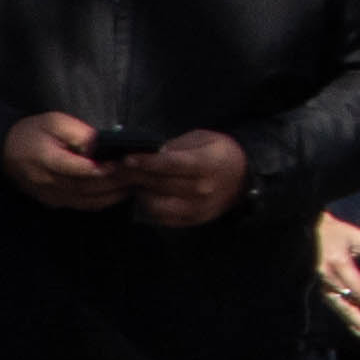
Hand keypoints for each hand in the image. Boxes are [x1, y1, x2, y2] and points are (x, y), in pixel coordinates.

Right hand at [4, 110, 130, 212]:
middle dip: (113, 183)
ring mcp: (49, 195)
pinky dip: (102, 201)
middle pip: (84, 187)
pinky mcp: (53, 201)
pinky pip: (80, 205)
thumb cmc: (34, 132)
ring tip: (134, 185)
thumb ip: (79, 133)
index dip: (99, 169)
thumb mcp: (55, 122)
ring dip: (111, 195)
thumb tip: (102, 145)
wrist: (6, 150)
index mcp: (45, 159)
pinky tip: (119, 193)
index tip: (121, 164)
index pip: (75, 168)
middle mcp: (46, 181)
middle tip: (137, 176)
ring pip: (85, 200)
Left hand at [123, 128, 246, 230]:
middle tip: (117, 169)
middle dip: (134, 176)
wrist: (243, 177)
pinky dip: (148, 206)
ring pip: (155, 204)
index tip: (126, 159)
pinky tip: (147, 194)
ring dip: (140, 193)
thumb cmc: (219, 153)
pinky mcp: (192, 220)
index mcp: (208, 164)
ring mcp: (198, 208)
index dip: (146, 162)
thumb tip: (147, 154)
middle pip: (159, 184)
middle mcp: (203, 189)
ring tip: (136, 182)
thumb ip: (175, 147)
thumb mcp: (201, 139)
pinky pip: (160, 217)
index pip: (171, 165)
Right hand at [317, 212, 359, 339]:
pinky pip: (333, 305)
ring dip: (353, 323)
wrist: (309, 228)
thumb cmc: (339, 232)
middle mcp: (328, 277)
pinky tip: (354, 327)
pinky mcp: (318, 286)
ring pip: (338, 308)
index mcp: (340, 264)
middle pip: (347, 305)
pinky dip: (344, 316)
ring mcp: (321, 283)